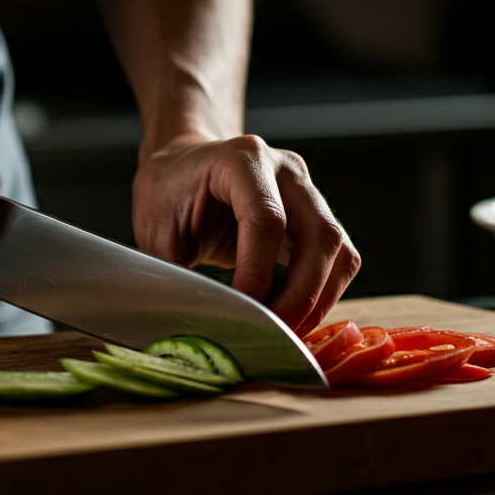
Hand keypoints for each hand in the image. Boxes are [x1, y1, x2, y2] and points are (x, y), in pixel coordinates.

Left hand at [132, 133, 359, 334]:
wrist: (182, 167)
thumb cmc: (167, 192)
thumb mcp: (154, 229)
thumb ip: (172, 270)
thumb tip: (192, 319)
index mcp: (241, 160)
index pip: (266, 219)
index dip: (258, 272)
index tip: (243, 310)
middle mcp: (285, 170)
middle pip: (320, 234)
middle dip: (302, 295)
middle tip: (276, 333)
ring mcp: (307, 191)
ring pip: (339, 250)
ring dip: (320, 299)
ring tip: (287, 331)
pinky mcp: (316, 216)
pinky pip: (338, 259)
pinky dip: (323, 293)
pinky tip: (294, 315)